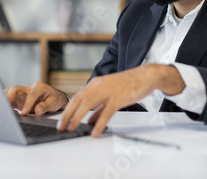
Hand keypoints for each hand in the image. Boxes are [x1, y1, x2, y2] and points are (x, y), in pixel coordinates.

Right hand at [5, 81, 68, 115]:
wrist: (54, 99)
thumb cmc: (55, 99)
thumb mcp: (54, 103)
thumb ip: (45, 106)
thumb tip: (37, 110)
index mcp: (38, 86)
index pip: (31, 94)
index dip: (27, 104)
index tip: (24, 113)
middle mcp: (28, 88)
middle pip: (15, 90)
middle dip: (9, 97)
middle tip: (6, 108)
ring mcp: (23, 94)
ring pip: (10, 94)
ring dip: (6, 102)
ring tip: (5, 111)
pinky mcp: (19, 100)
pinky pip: (11, 102)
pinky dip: (8, 106)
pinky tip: (11, 113)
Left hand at [58, 64, 184, 137]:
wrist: (145, 76)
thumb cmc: (128, 84)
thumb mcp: (110, 94)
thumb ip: (99, 108)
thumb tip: (90, 121)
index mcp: (96, 84)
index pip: (77, 97)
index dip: (67, 109)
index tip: (61, 121)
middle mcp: (99, 85)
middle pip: (78, 100)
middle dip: (68, 114)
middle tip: (61, 127)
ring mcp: (108, 91)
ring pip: (88, 104)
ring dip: (78, 118)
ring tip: (72, 129)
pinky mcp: (119, 97)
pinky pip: (106, 112)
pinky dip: (99, 123)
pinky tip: (95, 132)